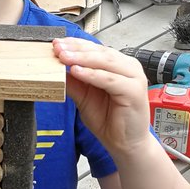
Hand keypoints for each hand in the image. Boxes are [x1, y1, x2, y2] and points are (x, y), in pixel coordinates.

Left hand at [53, 37, 151, 155]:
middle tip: (57, 48)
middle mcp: (128, 67)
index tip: (56, 44)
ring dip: (82, 58)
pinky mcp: (134, 91)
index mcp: (118, 65)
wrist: (126, 144)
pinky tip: (77, 72)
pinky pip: (109, 79)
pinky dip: (92, 75)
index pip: (94, 49)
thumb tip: (56, 67)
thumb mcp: (84, 98)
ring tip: (64, 57)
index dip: (75, 45)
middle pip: (99, 52)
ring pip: (105, 62)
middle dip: (76, 49)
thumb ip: (74, 82)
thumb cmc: (110, 120)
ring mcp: (133, 78)